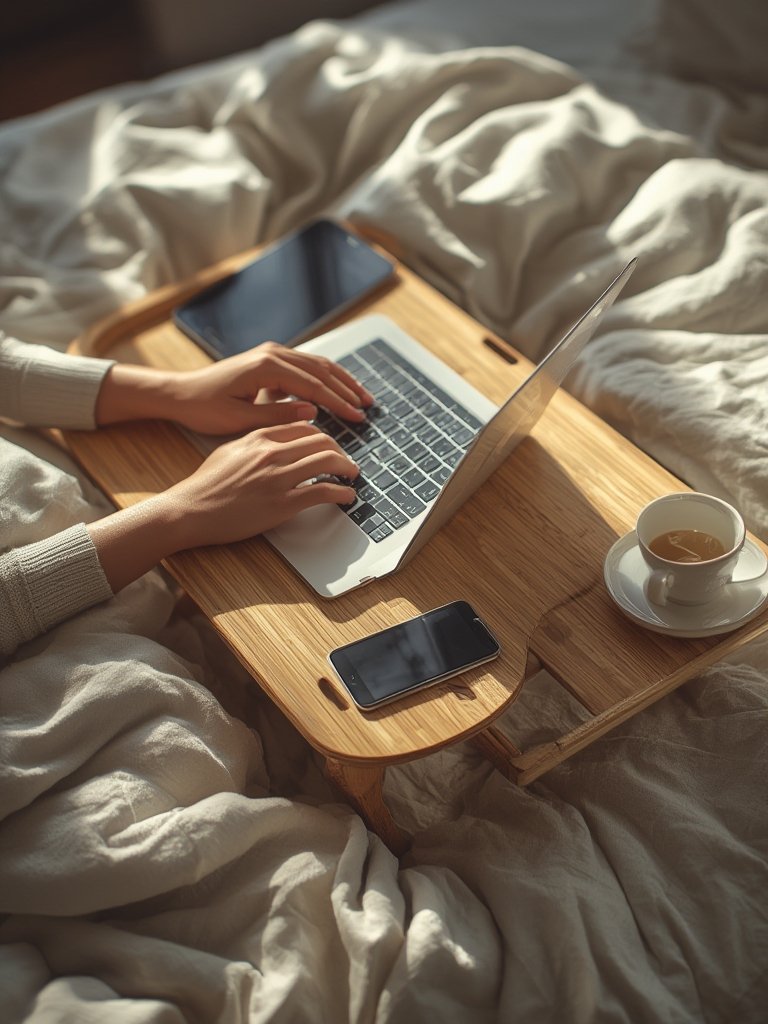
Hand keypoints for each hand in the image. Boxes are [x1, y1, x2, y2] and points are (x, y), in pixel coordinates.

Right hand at [87, 422, 358, 591]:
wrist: (190, 510)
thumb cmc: (205, 485)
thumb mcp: (229, 450)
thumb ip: (254, 441)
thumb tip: (275, 440)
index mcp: (259, 437)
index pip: (304, 427)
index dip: (324, 437)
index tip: (330, 446)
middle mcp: (271, 453)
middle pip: (322, 441)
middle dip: (341, 451)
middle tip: (346, 462)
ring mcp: (278, 478)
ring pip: (328, 462)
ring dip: (347, 469)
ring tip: (351, 476)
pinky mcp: (282, 504)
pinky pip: (323, 491)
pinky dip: (342, 493)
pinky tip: (347, 496)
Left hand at [95, 343, 374, 433]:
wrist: (181, 393)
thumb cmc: (205, 408)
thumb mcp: (240, 419)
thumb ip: (277, 415)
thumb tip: (312, 413)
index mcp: (266, 366)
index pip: (313, 386)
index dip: (338, 403)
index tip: (357, 417)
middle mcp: (272, 354)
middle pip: (321, 370)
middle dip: (347, 389)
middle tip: (368, 407)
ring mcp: (271, 353)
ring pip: (317, 365)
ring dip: (341, 381)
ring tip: (361, 397)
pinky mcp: (269, 359)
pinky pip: (305, 366)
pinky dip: (325, 379)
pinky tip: (337, 391)